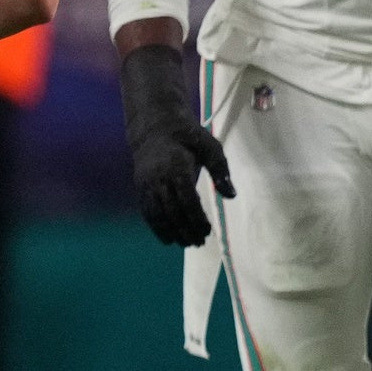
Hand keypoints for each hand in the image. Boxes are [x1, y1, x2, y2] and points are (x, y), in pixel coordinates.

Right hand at [119, 42, 233, 247]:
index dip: (197, 218)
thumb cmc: (189, 137)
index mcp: (176, 167)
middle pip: (172, 211)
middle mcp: (158, 178)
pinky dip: (156, 228)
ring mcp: (146, 184)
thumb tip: (231, 195)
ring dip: (172, 232)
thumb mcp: (211, 147)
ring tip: (187, 243)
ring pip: (157, 214)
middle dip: (186, 229)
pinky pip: (147, 212)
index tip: (207, 230)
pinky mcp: (140, 188)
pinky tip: (168, 239)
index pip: (187, 200)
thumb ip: (221, 170)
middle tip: (199, 242)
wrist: (155, 127)